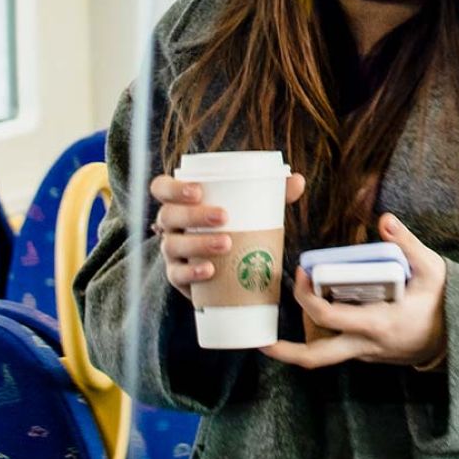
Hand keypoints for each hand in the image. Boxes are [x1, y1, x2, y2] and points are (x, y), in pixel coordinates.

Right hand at [151, 172, 306, 299]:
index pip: (161, 188)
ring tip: (226, 244)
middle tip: (224, 217)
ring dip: (197, 243)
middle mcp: (170, 226)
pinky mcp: (179, 277)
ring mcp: (172, 252)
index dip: (173, 187)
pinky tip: (209, 271)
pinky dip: (192, 273)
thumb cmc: (237, 227)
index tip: (198, 190)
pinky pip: (176, 275)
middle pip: (168, 216)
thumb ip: (273, 193)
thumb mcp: (252, 208)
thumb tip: (298, 180)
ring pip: (172, 245)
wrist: (227, 270)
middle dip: (193, 215)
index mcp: (180, 202)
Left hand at [260, 214, 447, 369]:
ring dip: (301, 337)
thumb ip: (408, 245)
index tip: (300, 272)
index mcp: (377, 323)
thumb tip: (385, 219)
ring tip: (291, 307)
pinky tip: (316, 309)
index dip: (306, 296)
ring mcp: (365, 353)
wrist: (458, 337)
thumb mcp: (432, 270)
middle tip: (261, 341)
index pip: (328, 317)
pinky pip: (336, 348)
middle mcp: (365, 344)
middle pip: (315, 358)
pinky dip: (320, 334)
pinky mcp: (366, 353)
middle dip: (284, 352)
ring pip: (322, 355)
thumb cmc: (444, 302)